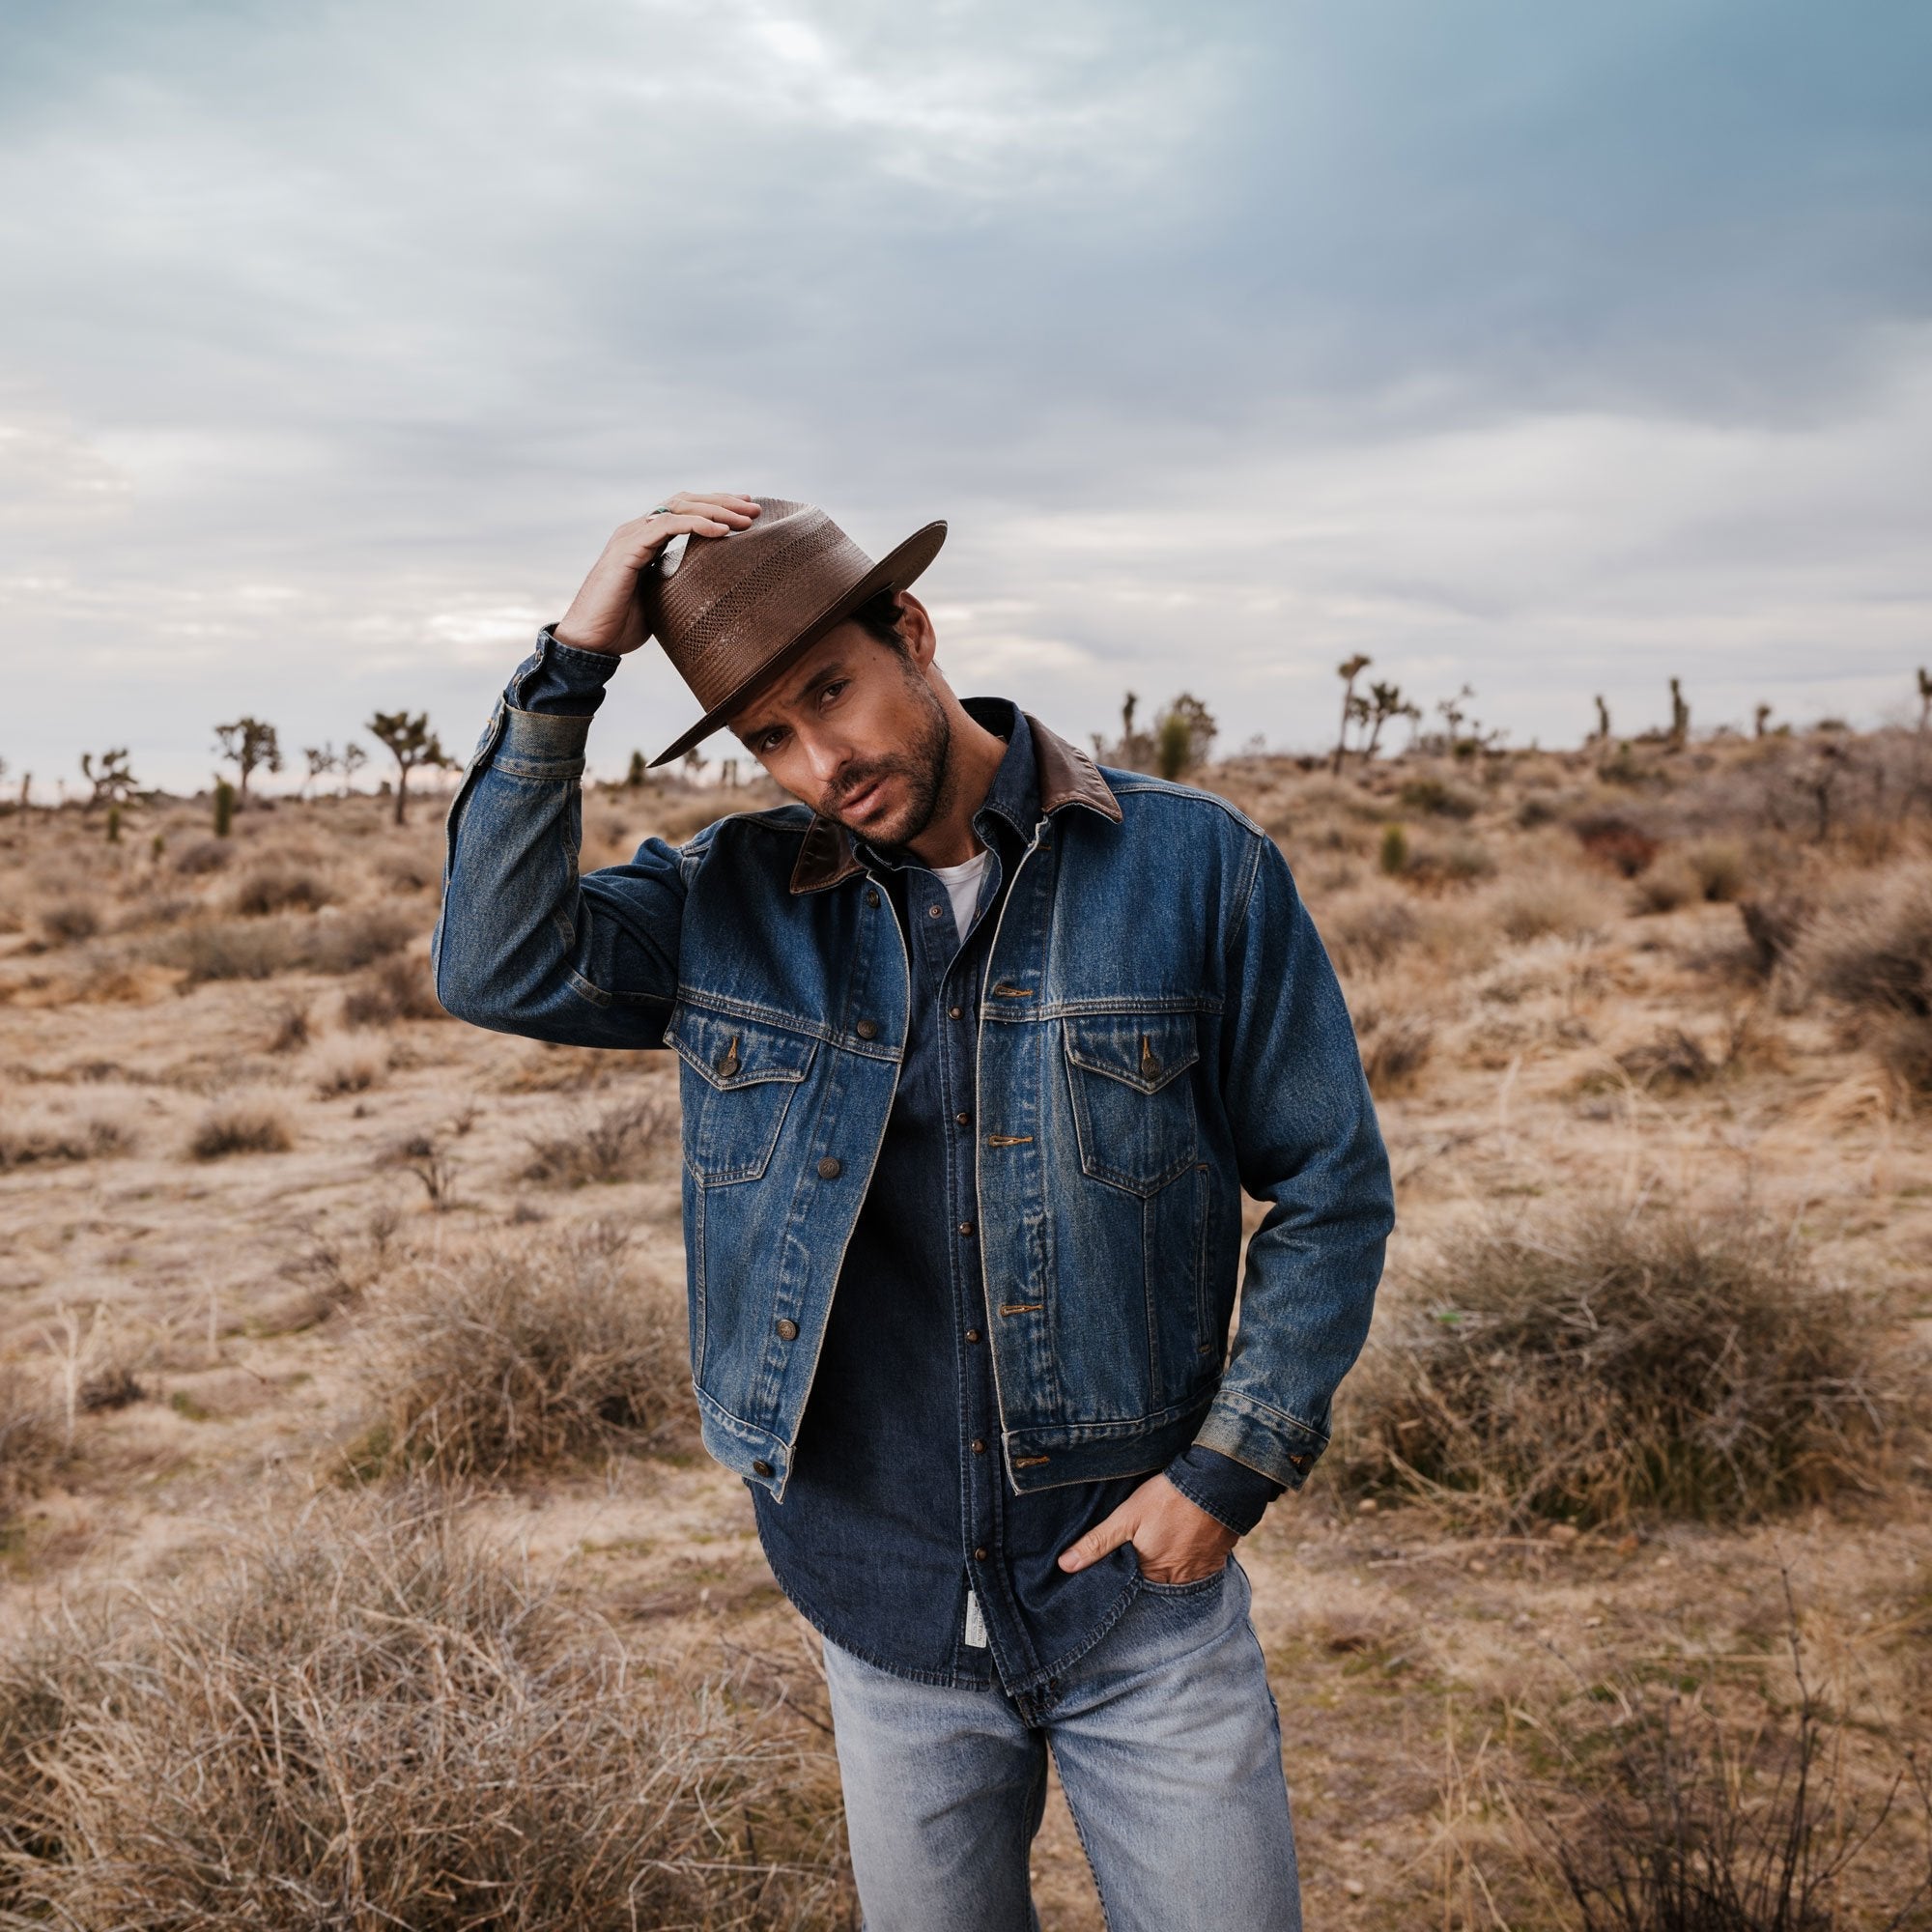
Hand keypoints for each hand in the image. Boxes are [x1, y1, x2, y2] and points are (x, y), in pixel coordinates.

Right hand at [552, 492, 761, 656]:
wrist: (590, 641)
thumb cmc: (621, 626)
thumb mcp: (662, 601)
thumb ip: (680, 587)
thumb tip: (713, 595)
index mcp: (645, 539)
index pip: (684, 510)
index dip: (716, 507)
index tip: (746, 511)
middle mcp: (637, 531)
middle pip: (685, 501)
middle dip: (723, 502)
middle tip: (755, 510)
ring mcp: (631, 536)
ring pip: (679, 507)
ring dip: (716, 510)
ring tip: (745, 520)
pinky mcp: (627, 549)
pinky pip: (667, 526)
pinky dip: (697, 525)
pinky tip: (722, 532)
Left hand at [1056, 1472, 1238, 1584]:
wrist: (1216, 1484)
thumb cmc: (1167, 1500)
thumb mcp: (1125, 1518)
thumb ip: (1096, 1543)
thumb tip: (1065, 1566)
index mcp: (1152, 1574)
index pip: (1131, 1587)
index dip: (1124, 1576)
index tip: (1118, 1565)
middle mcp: (1176, 1581)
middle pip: (1154, 1583)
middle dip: (1145, 1574)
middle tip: (1140, 1555)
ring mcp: (1198, 1573)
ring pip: (1175, 1578)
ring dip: (1167, 1568)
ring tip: (1161, 1549)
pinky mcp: (1215, 1561)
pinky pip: (1196, 1570)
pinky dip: (1187, 1562)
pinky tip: (1181, 1546)